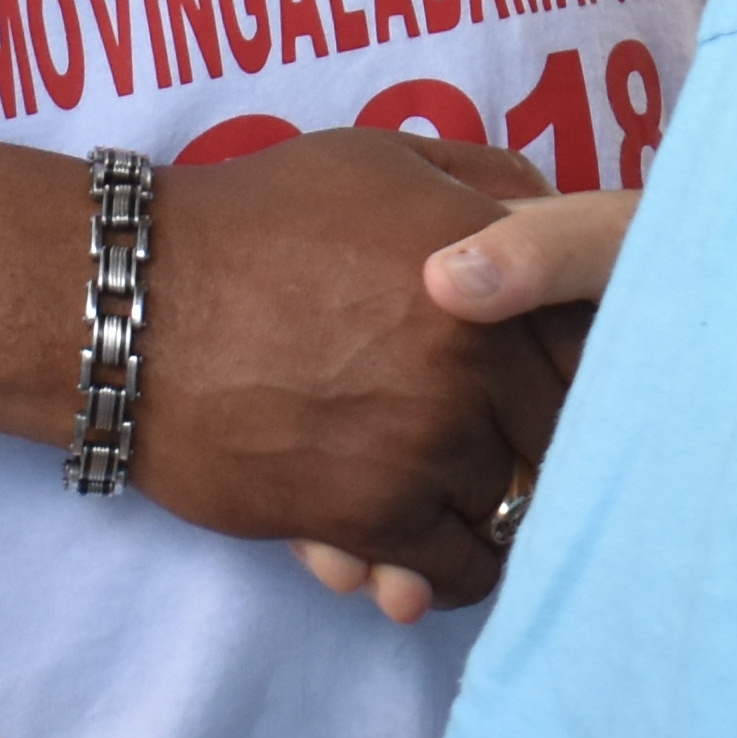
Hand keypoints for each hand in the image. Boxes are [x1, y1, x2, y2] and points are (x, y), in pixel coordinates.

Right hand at [133, 126, 570, 607]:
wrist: (138, 304)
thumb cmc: (259, 222)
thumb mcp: (385, 165)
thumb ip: (492, 183)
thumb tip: (563, 218)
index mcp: (491, 266)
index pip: (598, 347)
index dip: (592, 374)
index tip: (564, 390)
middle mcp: (473, 356)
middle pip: (563, 437)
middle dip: (544, 451)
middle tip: (515, 459)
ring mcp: (425, 440)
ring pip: (514, 510)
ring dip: (496, 515)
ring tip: (464, 506)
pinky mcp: (369, 514)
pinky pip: (456, 569)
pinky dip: (450, 572)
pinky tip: (426, 552)